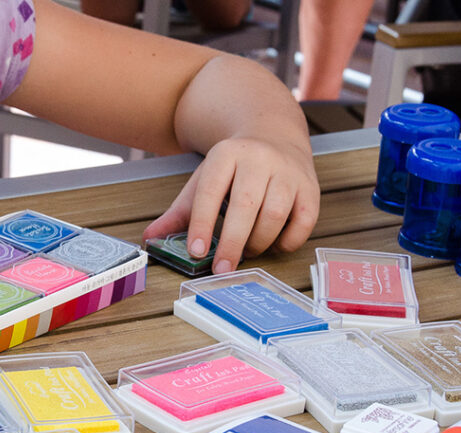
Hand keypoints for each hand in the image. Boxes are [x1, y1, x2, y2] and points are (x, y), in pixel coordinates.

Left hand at [142, 136, 319, 272]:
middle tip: (222, 269)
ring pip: (275, 216)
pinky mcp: (310, 188)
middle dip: (232, 243)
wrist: (273, 135)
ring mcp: (288, 172)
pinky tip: (273, 244)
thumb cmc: (233, 168)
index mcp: (226, 155)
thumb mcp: (203, 181)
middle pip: (246, 206)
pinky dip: (286, 242)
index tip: (196, 252)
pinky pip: (303, 223)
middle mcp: (259, 159)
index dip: (202, 224)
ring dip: (258, 243)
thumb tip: (150, 238)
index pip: (210, 192)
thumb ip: (178, 212)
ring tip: (246, 251)